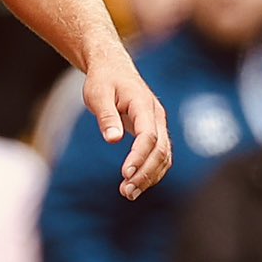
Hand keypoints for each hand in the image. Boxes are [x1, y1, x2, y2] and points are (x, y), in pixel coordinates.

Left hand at [81, 44, 170, 198]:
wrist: (113, 68)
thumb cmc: (103, 80)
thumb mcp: (98, 94)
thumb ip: (106, 116)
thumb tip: (113, 139)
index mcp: (144, 105)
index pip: (149, 136)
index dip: (139, 156)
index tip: (124, 174)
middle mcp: (157, 117)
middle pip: (160, 150)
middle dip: (145, 173)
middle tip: (126, 192)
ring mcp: (158, 125)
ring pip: (164, 156)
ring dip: (149, 176)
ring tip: (128, 193)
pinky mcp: (154, 132)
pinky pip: (160, 155)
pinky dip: (151, 171)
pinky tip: (136, 184)